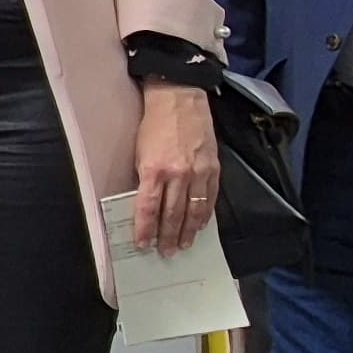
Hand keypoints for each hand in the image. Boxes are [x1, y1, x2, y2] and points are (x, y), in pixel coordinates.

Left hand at [131, 81, 218, 254]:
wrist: (179, 99)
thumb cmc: (154, 124)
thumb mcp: (139, 152)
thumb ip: (145, 179)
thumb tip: (146, 205)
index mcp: (154, 170)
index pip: (148, 208)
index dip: (146, 230)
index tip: (143, 245)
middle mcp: (177, 174)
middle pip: (172, 215)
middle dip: (167, 237)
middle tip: (165, 253)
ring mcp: (197, 172)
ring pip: (193, 211)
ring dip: (187, 231)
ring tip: (182, 245)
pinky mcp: (213, 168)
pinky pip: (209, 197)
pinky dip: (204, 214)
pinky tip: (200, 225)